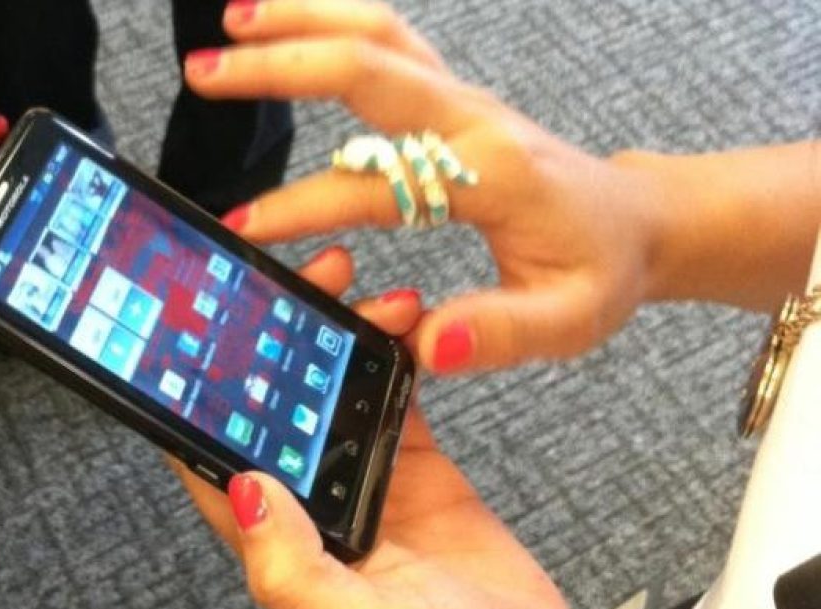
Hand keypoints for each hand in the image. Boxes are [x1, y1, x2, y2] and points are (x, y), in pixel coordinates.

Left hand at [168, 245, 574, 608]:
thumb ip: (292, 569)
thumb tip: (244, 490)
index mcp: (278, 542)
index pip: (214, 453)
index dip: (199, 388)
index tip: (209, 322)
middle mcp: (313, 506)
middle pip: (273, 403)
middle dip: (278, 336)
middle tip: (304, 281)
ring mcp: (365, 483)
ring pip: (333, 390)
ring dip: (341, 336)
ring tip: (365, 292)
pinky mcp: (419, 474)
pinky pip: (396, 398)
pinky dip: (398, 356)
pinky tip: (406, 324)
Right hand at [184, 0, 673, 373]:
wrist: (635, 219)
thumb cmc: (600, 266)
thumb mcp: (570, 317)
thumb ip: (503, 331)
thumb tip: (429, 344)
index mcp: (491, 173)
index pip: (377, 184)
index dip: (303, 206)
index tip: (244, 228)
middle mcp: (470, 119)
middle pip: (368, 64)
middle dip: (281, 65)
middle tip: (206, 73)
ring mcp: (458, 99)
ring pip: (377, 32)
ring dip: (303, 19)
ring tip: (231, 22)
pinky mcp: (449, 97)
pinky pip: (386, 41)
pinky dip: (331, 22)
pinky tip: (287, 26)